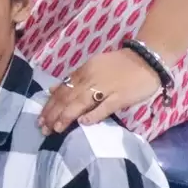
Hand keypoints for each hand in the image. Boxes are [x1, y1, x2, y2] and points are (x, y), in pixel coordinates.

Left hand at [40, 48, 163, 133]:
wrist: (146, 59)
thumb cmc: (119, 65)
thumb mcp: (92, 67)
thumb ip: (74, 79)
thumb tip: (53, 89)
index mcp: (84, 71)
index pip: (62, 89)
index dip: (50, 104)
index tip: (40, 118)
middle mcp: (91, 79)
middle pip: (68, 97)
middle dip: (53, 113)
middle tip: (43, 128)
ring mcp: (105, 88)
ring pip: (81, 102)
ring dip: (66, 116)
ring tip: (55, 128)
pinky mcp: (120, 96)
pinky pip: (105, 106)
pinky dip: (93, 114)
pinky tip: (83, 123)